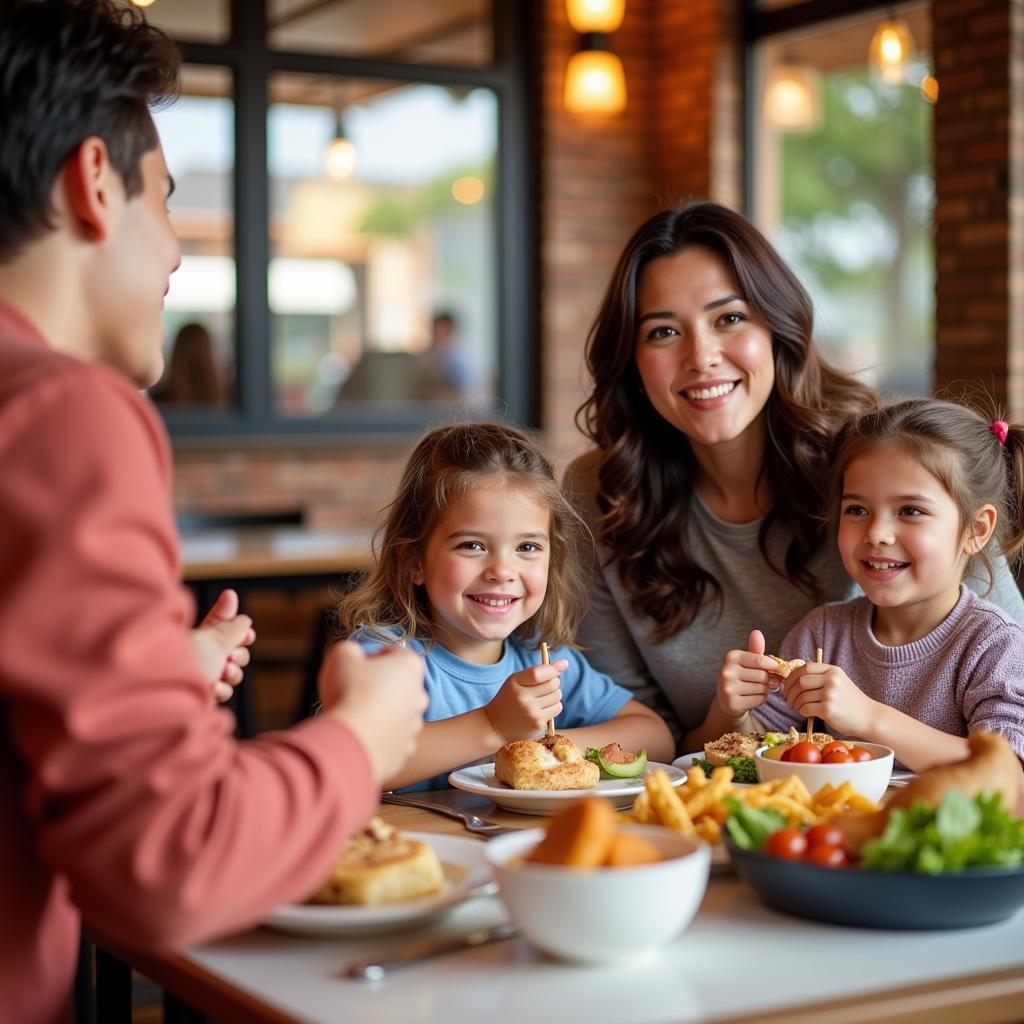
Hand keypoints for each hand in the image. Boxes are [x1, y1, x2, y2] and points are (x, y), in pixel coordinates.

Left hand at [188, 588, 255, 701]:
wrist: (166, 695)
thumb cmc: (190, 660)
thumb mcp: (216, 639)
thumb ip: (235, 627)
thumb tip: (245, 620)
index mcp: (198, 634)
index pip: (221, 622)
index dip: (237, 627)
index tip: (248, 634)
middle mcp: (198, 653)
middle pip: (232, 651)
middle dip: (239, 654)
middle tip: (232, 655)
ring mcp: (200, 675)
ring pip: (231, 673)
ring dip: (233, 672)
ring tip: (224, 672)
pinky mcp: (201, 695)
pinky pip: (223, 691)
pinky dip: (222, 689)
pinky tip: (213, 688)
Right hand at [320, 642, 427, 784]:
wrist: (351, 741)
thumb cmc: (348, 693)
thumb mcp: (342, 655)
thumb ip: (351, 650)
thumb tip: (353, 654)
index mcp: (409, 667)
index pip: (398, 653)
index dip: (377, 656)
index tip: (361, 664)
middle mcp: (419, 695)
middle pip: (401, 684)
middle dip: (382, 685)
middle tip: (357, 690)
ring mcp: (415, 725)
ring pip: (399, 713)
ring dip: (383, 712)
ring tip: (357, 715)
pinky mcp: (405, 749)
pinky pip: (394, 738)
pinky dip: (381, 736)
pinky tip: (362, 735)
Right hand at [483, 661, 564, 743]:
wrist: (495, 726)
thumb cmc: (509, 700)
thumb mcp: (515, 682)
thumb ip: (536, 673)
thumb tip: (564, 664)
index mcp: (515, 683)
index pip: (539, 673)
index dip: (554, 668)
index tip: (564, 664)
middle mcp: (522, 697)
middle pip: (553, 684)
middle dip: (554, 682)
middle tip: (546, 685)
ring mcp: (531, 711)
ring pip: (557, 696)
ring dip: (554, 695)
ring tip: (542, 698)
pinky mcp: (538, 723)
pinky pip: (557, 708)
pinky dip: (554, 706)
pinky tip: (543, 709)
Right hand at [716, 629, 779, 718]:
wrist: (727, 699)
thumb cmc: (742, 676)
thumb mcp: (747, 661)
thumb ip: (755, 649)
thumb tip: (757, 633)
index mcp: (731, 656)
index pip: (760, 661)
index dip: (773, 666)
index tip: (776, 669)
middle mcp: (726, 671)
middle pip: (763, 676)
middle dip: (769, 680)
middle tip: (769, 681)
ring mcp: (728, 688)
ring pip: (762, 688)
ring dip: (765, 690)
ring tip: (757, 689)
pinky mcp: (732, 704)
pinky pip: (759, 700)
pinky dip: (761, 699)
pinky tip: (752, 697)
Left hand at [782, 661, 878, 736]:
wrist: (869, 717)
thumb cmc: (850, 700)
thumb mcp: (839, 681)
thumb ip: (820, 676)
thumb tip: (794, 678)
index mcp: (833, 671)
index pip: (805, 667)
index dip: (792, 676)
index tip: (788, 684)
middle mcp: (832, 680)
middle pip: (800, 681)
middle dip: (790, 691)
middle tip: (788, 699)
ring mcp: (830, 694)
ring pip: (802, 696)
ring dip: (795, 703)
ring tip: (797, 707)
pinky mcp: (828, 709)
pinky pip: (805, 708)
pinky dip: (801, 711)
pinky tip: (805, 713)